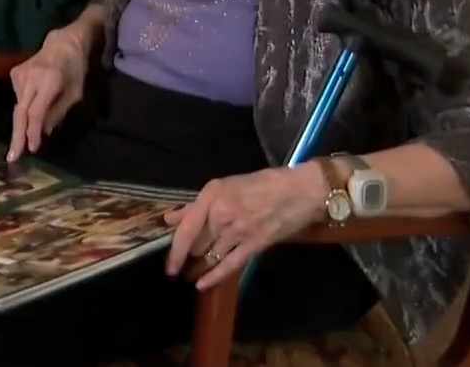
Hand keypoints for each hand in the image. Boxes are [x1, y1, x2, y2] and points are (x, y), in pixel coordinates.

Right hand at [7, 28, 88, 160]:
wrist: (63, 43)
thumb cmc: (75, 69)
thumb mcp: (75, 94)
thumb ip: (58, 113)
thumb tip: (43, 133)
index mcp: (49, 81)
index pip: (36, 112)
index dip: (33, 132)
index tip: (32, 149)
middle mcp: (31, 77)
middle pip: (21, 112)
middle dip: (17, 136)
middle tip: (12, 157)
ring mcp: (19, 74)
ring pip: (18, 106)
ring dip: (21, 124)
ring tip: (22, 141)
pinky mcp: (14, 73)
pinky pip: (17, 97)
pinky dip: (22, 109)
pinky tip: (29, 109)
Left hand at [164, 164, 328, 289]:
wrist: (301, 191)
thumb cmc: (264, 184)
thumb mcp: (227, 186)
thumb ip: (197, 205)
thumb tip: (171, 218)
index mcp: (213, 194)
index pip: (186, 227)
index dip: (174, 250)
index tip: (168, 264)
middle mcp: (222, 213)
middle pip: (196, 244)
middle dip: (187, 257)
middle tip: (180, 267)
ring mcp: (238, 230)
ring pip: (210, 256)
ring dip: (198, 268)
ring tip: (190, 276)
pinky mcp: (254, 245)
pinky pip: (229, 265)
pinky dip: (214, 277)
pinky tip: (202, 285)